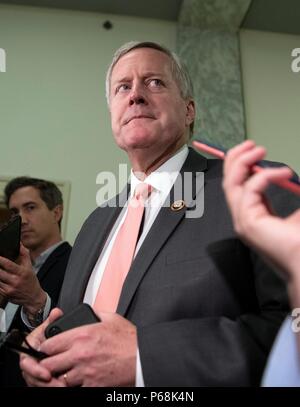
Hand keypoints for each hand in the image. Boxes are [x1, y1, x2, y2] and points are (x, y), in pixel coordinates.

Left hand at [0, 244, 45, 313]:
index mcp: (22, 272)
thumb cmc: (31, 281)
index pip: (8, 264)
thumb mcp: (30, 267)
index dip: (0, 259)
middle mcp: (16, 281)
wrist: (33, 298)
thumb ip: (24, 255)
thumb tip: (20, 244)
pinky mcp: (5, 294)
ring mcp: (10, 288)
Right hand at [20, 308, 63, 386]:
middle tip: (57, 384)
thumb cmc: (46, 335)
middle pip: (32, 377)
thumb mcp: (48, 327)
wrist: (48, 343)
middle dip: (43, 383)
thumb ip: (52, 321)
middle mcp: (30, 362)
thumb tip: (56, 313)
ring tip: (62, 386)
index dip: (36, 370)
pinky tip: (63, 386)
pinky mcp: (41, 378)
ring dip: (49, 386)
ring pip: (37, 383)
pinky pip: (43, 385)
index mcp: (29, 349)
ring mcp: (35, 371)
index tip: (47, 375)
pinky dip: (52, 386)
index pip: (27, 362)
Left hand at [36, 312, 136, 386]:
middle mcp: (79, 354)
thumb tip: (87, 313)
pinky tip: (82, 379)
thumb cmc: (129, 339)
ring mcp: (85, 372)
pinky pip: (75, 388)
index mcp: (82, 335)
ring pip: (60, 379)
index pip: (49, 344)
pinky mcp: (92, 385)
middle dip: (49, 364)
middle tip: (54, 364)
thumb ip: (94, 314)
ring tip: (70, 372)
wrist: (142, 358)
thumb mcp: (111, 318)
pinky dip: (76, 385)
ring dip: (63, 376)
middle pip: (49, 365)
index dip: (46, 348)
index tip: (47, 350)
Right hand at [222, 140, 299, 277]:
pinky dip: (265, 175)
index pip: (238, 185)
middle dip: (237, 158)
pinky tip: (283, 173)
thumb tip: (290, 175)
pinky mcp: (247, 222)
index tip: (255, 151)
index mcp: (254, 214)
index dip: (241, 165)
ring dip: (243, 161)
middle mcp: (243, 217)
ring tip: (260, 150)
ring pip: (231, 183)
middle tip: (252, 145)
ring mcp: (242, 221)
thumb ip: (288, 192)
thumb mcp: (297, 210)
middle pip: (228, 181)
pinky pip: (249, 189)